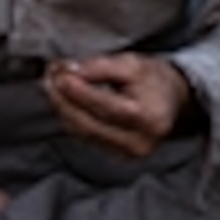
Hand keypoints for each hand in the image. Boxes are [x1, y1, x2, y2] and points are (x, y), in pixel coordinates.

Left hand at [42, 52, 190, 158]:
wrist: (170, 100)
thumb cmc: (153, 80)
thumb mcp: (133, 63)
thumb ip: (101, 67)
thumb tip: (68, 71)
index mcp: (150, 118)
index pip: (106, 106)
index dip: (78, 90)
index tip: (58, 72)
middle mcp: (139, 142)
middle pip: (88, 124)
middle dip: (63, 100)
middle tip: (49, 77)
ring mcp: (127, 154)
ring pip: (82, 132)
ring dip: (63, 107)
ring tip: (53, 83)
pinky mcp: (116, 156)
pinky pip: (85, 137)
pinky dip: (71, 117)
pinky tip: (64, 99)